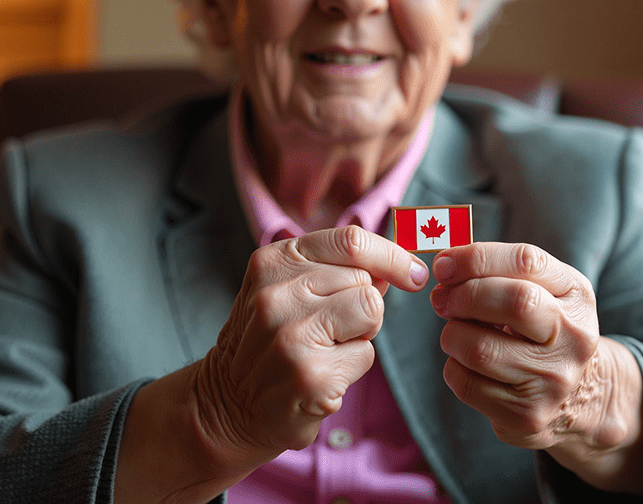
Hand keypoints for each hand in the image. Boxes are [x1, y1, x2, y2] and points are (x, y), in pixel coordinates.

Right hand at [196, 226, 428, 461]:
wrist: (229, 403)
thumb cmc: (271, 340)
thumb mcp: (288, 289)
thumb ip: (337, 270)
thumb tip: (398, 265)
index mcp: (273, 261)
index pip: (351, 241)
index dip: (392, 255)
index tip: (414, 273)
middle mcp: (277, 293)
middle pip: (366, 280)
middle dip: (363, 304)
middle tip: (330, 329)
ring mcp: (292, 334)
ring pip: (372, 312)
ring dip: (362, 334)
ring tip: (326, 350)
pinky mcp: (310, 375)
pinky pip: (366, 355)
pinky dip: (353, 368)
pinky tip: (320, 376)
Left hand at [428, 242, 602, 448]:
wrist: (580, 397)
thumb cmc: (544, 331)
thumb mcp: (544, 292)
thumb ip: (501, 271)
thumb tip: (445, 268)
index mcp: (577, 296)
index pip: (527, 262)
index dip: (476, 258)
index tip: (443, 264)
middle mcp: (573, 337)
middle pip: (514, 302)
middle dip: (463, 296)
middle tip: (442, 299)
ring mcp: (552, 380)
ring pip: (479, 349)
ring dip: (453, 335)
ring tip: (458, 333)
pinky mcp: (527, 415)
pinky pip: (466, 384)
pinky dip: (454, 367)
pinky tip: (467, 363)